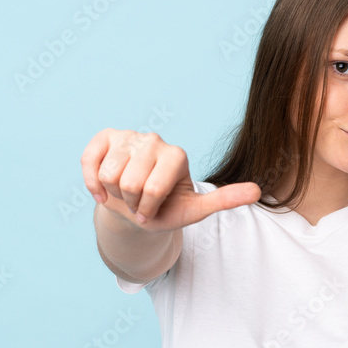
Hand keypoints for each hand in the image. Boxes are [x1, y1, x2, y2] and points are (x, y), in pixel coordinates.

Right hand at [80, 129, 260, 231]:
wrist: (137, 208)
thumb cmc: (167, 209)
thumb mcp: (195, 209)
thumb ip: (224, 200)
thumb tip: (258, 192)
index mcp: (177, 155)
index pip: (151, 189)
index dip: (147, 209)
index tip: (154, 211)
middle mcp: (154, 140)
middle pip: (129, 182)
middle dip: (131, 203)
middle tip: (139, 202)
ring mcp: (129, 136)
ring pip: (108, 174)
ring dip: (112, 194)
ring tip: (126, 193)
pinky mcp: (106, 137)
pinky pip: (89, 162)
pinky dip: (92, 184)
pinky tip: (101, 190)